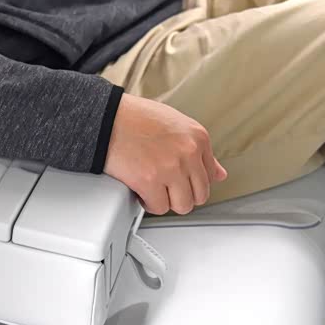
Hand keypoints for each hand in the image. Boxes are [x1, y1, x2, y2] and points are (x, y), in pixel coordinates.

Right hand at [104, 94, 228, 215]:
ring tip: (154, 189)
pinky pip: (158, 207)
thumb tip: (218, 173)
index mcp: (197, 137)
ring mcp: (170, 168)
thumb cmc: (135, 118)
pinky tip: (141, 190)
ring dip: (167, 201)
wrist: (106, 117)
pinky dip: (149, 203)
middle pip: (199, 194)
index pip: (211, 175)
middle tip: (165, 186)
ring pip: (182, 205)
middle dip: (181, 194)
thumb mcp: (176, 124)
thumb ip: (199, 150)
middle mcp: (188, 152)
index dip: (192, 181)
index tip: (180, 180)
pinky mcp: (149, 181)